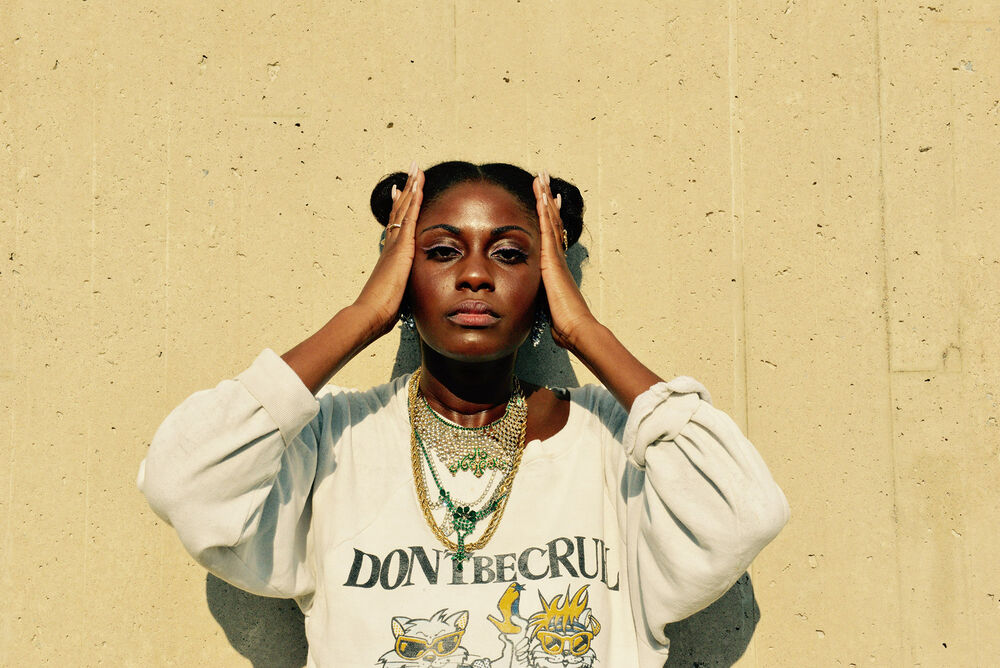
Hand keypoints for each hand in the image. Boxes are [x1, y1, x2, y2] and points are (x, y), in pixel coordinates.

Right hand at [354, 163, 423, 339]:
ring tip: (416, 169)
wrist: (370, 313)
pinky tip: (419, 186)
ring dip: (411, 188)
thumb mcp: (396, 295)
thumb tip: (404, 296)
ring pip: (404, 209)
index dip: (400, 207)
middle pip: (400, 210)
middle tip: (411, 170)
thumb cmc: (381, 311)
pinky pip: (410, 218)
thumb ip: (401, 288)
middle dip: (407, 189)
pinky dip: (414, 201)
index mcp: (391, 255)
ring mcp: (395, 244)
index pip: (397, 225)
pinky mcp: (401, 248)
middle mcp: (391, 245)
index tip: (401, 190)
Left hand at [533, 171, 596, 349]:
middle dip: (547, 199)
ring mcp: (556, 257)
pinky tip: (542, 196)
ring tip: (541, 177)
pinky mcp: (552, 260)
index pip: (551, 236)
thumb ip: (543, 302)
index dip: (549, 216)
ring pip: (550, 220)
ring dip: (545, 197)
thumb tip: (541, 308)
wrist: (576, 328)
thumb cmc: (564, 324)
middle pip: (551, 221)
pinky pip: (547, 230)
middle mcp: (557, 258)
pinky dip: (544, 212)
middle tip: (543, 178)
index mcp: (555, 268)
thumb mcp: (548, 309)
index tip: (549, 200)